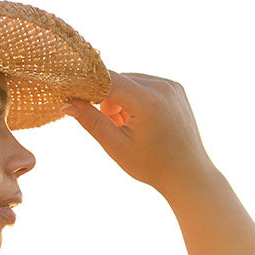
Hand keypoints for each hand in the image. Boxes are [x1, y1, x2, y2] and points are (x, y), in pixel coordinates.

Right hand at [63, 71, 216, 196]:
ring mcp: (171, 85)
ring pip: (131, 82)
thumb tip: (67, 104)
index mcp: (147, 101)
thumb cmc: (151, 166)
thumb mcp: (116, 147)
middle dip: (108, 101)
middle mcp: (162, 86)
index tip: (75, 98)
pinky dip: (136, 99)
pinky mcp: (175, 88)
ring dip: (122, 100)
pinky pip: (146, 85)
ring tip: (130, 128)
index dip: (88, 86)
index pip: (108, 79)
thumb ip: (91, 122)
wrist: (187, 174)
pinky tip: (142, 122)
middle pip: (119, 80)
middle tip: (114, 128)